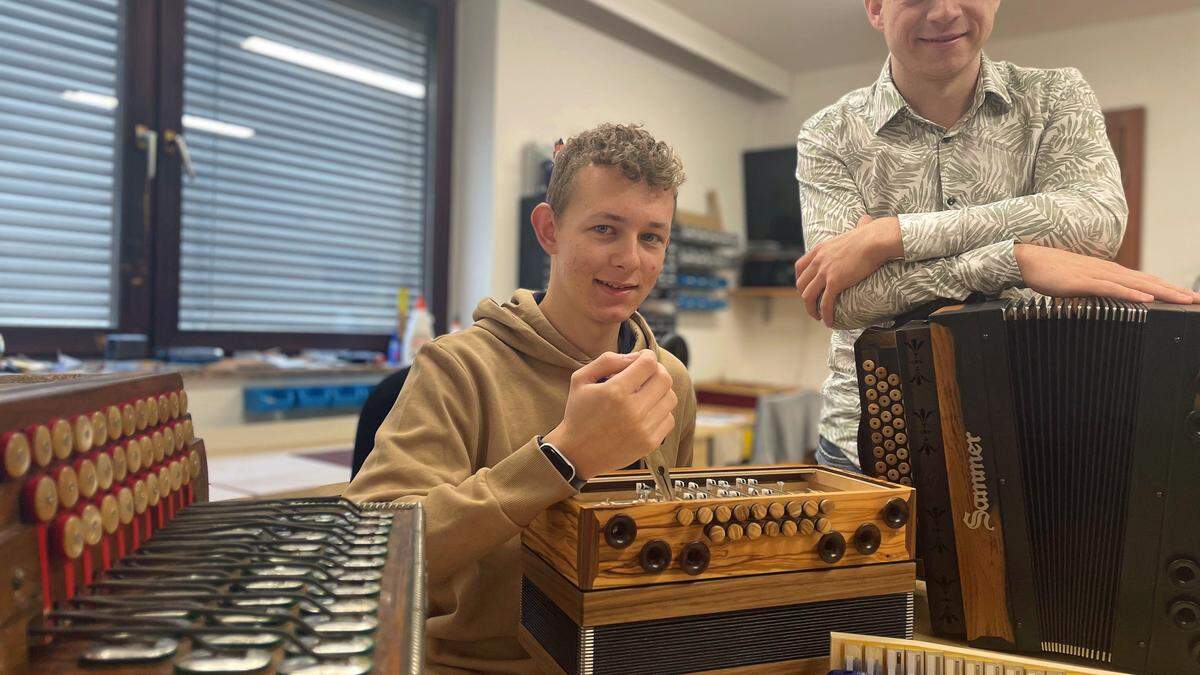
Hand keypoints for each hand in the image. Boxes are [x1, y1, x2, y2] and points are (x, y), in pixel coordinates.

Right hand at [544, 350, 676, 479]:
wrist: (576, 454)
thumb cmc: (578, 413)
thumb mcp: (581, 379)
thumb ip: (607, 361)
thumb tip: (635, 357)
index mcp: (615, 391)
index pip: (649, 363)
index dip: (647, 356)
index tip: (641, 359)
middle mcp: (633, 410)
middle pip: (664, 379)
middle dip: (657, 371)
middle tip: (646, 374)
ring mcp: (643, 429)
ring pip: (670, 398)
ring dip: (660, 391)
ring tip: (645, 394)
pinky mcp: (649, 443)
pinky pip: (669, 419)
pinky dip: (660, 412)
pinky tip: (646, 412)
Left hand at [795, 214, 903, 326]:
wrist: (876, 240)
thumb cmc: (872, 233)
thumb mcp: (856, 229)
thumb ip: (858, 226)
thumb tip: (867, 220)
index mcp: (820, 249)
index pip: (800, 267)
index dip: (801, 280)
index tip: (806, 289)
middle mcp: (818, 261)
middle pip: (801, 284)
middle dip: (805, 297)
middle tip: (814, 305)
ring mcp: (825, 272)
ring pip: (809, 297)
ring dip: (811, 309)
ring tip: (818, 317)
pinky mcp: (835, 282)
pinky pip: (825, 304)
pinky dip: (825, 315)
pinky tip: (829, 322)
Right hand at [1015, 244, 1199, 303]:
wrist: (1028, 258)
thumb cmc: (1050, 271)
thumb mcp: (1079, 282)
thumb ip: (1096, 290)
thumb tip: (1108, 301)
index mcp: (1109, 271)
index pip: (1145, 281)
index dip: (1167, 288)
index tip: (1187, 297)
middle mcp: (1109, 271)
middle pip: (1148, 282)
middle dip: (1174, 291)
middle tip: (1196, 299)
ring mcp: (1098, 275)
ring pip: (1137, 285)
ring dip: (1162, 292)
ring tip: (1183, 299)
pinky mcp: (1084, 282)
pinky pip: (1111, 289)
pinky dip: (1131, 294)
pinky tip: (1146, 300)